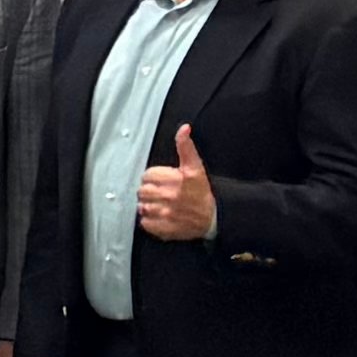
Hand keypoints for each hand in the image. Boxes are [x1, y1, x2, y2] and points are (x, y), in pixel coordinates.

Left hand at [138, 123, 216, 244]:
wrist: (214, 217)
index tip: (161, 181)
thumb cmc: (203, 192)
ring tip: (160, 205)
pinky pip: (145, 223)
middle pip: (142, 190)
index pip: (147, 175)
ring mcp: (166, 213)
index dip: (153, 177)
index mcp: (177, 179)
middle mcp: (170, 196)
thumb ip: (186, 147)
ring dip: (148, 205)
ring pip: (142, 206)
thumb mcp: (196, 167)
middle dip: (149, 191)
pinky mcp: (164, 228)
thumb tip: (183, 128)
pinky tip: (159, 217)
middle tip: (160, 193)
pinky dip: (149, 221)